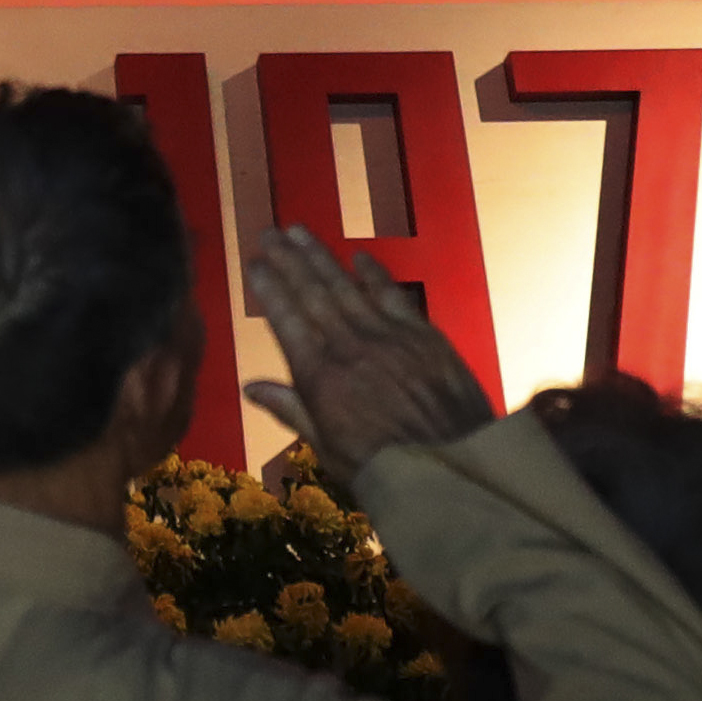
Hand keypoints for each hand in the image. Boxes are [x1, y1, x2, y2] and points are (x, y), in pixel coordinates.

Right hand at [239, 227, 497, 484]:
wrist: (450, 469)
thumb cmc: (381, 468)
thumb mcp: (326, 446)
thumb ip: (291, 409)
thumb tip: (251, 387)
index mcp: (319, 375)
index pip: (286, 319)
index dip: (269, 287)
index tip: (254, 262)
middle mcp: (349, 346)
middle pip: (313, 293)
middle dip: (288, 260)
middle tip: (269, 233)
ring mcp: (388, 336)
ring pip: (347, 286)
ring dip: (321, 256)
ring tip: (300, 232)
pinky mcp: (423, 335)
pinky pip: (393, 296)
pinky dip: (375, 274)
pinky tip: (359, 256)